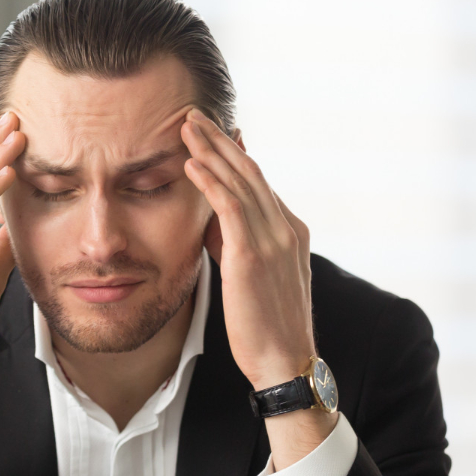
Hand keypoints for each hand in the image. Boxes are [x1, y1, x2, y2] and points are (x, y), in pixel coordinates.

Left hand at [180, 108, 313, 391]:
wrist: (284, 361)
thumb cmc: (266, 326)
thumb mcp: (252, 276)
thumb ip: (237, 244)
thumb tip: (213, 223)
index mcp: (290, 231)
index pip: (259, 183)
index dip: (234, 155)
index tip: (213, 133)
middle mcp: (286, 228)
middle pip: (250, 171)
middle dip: (220, 141)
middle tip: (194, 114)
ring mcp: (273, 239)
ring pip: (240, 181)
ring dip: (210, 149)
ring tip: (186, 125)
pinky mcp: (252, 256)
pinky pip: (229, 207)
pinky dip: (210, 181)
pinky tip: (190, 163)